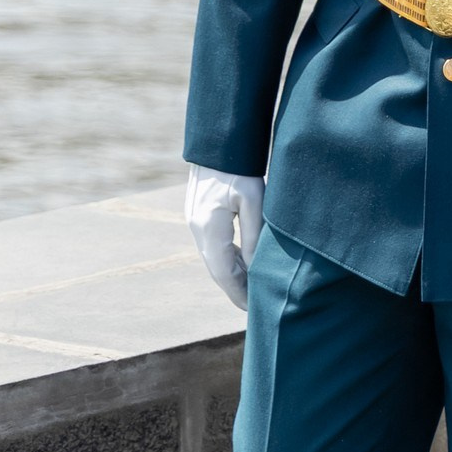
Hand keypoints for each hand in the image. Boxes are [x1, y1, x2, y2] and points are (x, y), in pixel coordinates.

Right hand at [186, 165, 263, 306]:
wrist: (218, 142)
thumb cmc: (240, 168)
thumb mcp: (254, 201)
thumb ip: (254, 237)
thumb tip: (256, 268)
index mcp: (209, 227)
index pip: (224, 273)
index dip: (238, 293)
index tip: (253, 308)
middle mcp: (198, 228)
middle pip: (217, 269)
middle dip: (236, 289)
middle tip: (255, 306)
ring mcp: (196, 221)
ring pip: (215, 258)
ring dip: (232, 275)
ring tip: (252, 290)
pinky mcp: (200, 215)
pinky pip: (214, 245)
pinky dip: (229, 258)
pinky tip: (244, 264)